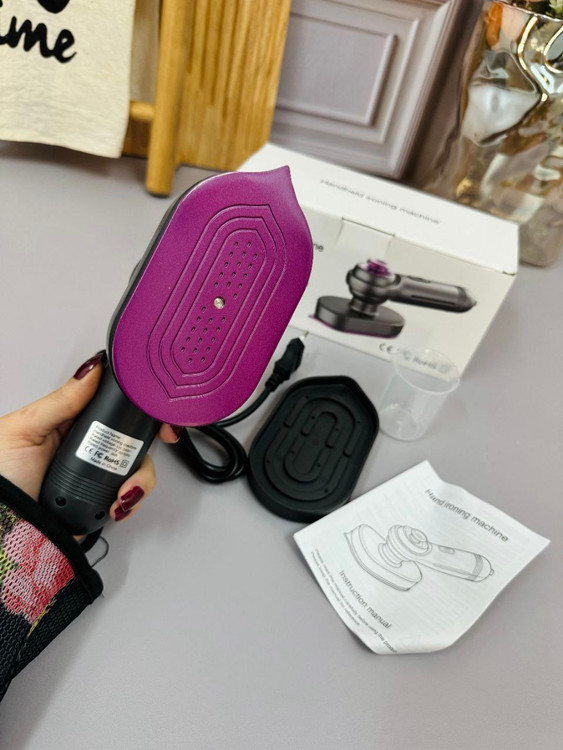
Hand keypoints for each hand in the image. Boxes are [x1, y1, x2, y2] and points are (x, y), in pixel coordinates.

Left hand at [0, 352, 180, 524]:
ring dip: (140, 481)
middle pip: (135, 439)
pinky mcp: (99, 502)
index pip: (116, 407)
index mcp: (71, 423)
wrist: (1, 531)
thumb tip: (92, 369)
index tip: (158, 415)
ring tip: (121, 494)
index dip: (142, 408)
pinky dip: (130, 504)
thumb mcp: (26, 429)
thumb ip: (62, 401)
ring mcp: (96, 475)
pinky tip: (117, 506)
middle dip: (147, 451)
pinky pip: (129, 499)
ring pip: (138, 469)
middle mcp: (88, 447)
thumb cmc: (0, 477)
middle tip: (139, 462)